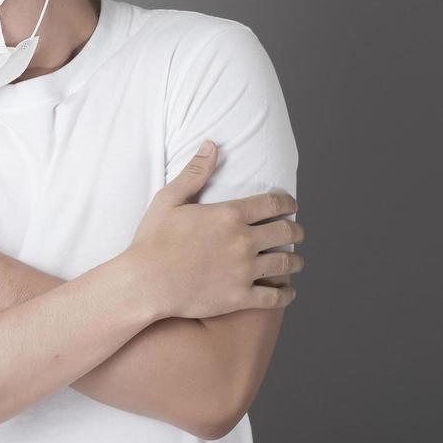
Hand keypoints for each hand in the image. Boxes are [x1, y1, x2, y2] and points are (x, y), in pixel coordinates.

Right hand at [124, 140, 304, 318]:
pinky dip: (286, 293)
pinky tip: (287, 290)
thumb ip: (195, 172)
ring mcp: (244, 271)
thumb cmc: (153, 240)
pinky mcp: (240, 297)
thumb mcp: (169, 199)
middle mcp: (243, 241)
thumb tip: (212, 145)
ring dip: (295, 260)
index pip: (273, 203)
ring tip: (295, 260)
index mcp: (229, 215)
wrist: (145, 282)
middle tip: (296, 232)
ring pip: (286, 264)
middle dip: (296, 230)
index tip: (292, 206)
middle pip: (286, 232)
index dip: (288, 203)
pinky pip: (275, 297)